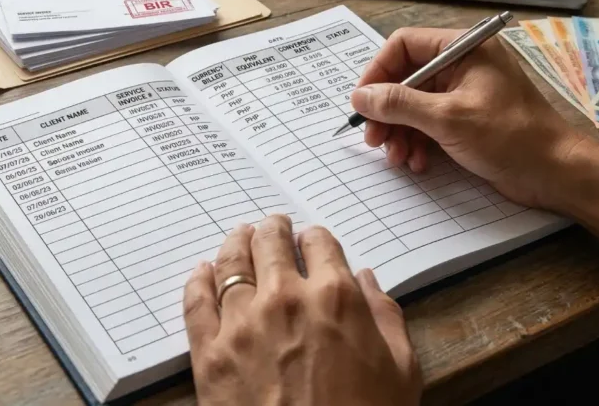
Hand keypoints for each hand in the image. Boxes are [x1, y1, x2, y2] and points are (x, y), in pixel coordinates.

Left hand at [183, 215, 420, 405]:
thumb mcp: (401, 371)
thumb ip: (385, 316)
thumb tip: (366, 279)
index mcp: (335, 298)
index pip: (320, 242)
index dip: (315, 239)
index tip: (311, 243)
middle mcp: (285, 298)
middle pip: (270, 242)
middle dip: (273, 230)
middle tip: (272, 227)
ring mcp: (242, 323)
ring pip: (231, 262)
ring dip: (236, 243)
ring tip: (239, 236)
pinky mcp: (210, 352)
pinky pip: (197, 301)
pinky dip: (198, 280)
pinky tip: (202, 272)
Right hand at [351, 27, 585, 208]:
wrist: (557, 173)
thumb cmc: (511, 137)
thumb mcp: (448, 118)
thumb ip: (399, 104)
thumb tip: (360, 97)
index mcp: (464, 49)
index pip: (404, 46)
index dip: (378, 73)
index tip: (362, 102)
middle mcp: (463, 65)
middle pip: (406, 78)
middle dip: (387, 111)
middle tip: (374, 138)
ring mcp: (465, 93)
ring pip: (414, 105)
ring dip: (400, 132)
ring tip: (397, 157)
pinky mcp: (467, 120)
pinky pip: (429, 124)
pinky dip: (418, 142)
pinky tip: (418, 162)